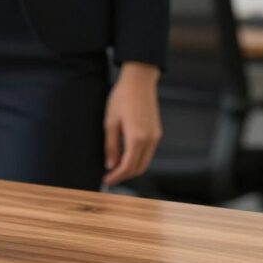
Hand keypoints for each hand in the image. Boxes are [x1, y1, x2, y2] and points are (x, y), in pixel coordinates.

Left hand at [103, 62, 162, 186]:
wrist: (139, 81)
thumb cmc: (121, 98)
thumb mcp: (110, 122)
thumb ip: (111, 146)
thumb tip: (110, 165)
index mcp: (137, 138)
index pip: (127, 167)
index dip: (116, 177)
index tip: (105, 181)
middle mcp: (150, 140)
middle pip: (139, 168)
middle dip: (124, 176)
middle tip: (108, 177)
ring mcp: (156, 136)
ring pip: (145, 162)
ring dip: (131, 168)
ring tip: (114, 168)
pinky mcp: (157, 132)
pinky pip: (148, 152)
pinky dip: (137, 159)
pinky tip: (124, 156)